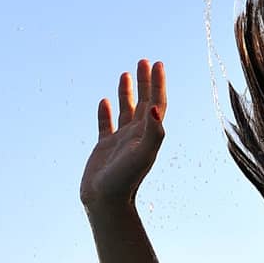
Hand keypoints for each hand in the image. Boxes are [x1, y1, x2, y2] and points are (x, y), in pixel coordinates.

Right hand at [80, 59, 166, 208]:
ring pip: (126, 111)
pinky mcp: (105, 148)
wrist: (107, 201)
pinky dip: (106, 112)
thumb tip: (156, 107)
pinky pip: (106, 125)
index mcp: (149, 134)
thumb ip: (153, 132)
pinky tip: (105, 101)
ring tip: (126, 73)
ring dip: (127, 92)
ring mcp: (121, 141)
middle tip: (144, 60)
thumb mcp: (143, 154)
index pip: (156, 103)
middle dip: (145, 82)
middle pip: (144, 102)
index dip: (158, 84)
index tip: (157, 63)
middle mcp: (137, 136)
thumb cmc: (126, 179)